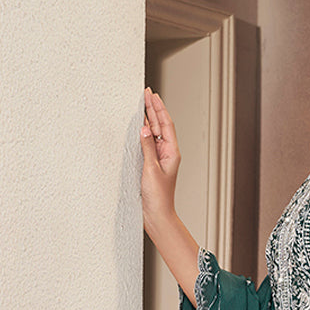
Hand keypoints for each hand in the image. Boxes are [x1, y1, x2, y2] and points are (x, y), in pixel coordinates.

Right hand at [140, 88, 179, 227]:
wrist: (157, 215)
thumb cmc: (158, 197)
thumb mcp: (151, 169)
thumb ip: (147, 148)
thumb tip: (145, 129)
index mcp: (172, 152)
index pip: (166, 124)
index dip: (158, 108)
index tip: (151, 94)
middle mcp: (166, 153)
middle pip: (160, 126)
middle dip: (153, 109)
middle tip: (145, 94)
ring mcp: (158, 159)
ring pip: (153, 133)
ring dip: (148, 119)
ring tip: (141, 104)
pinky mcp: (150, 165)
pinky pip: (146, 144)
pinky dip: (142, 133)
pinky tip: (138, 127)